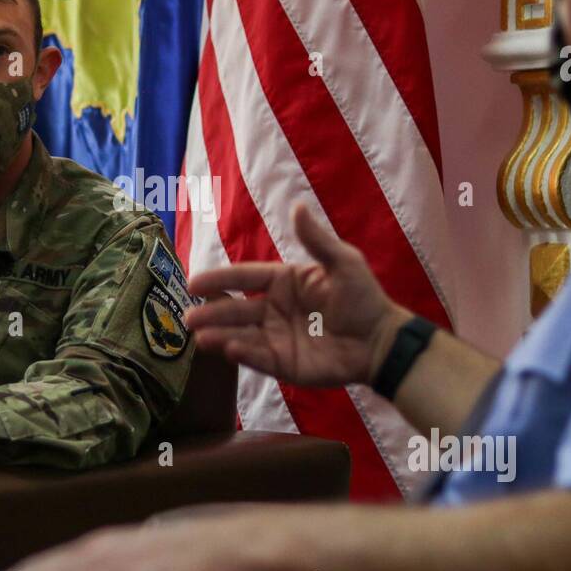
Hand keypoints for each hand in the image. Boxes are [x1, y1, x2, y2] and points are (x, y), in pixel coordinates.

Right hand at [185, 203, 405, 386]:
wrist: (382, 341)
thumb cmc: (364, 298)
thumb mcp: (343, 262)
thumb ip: (316, 239)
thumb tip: (296, 205)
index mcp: (284, 283)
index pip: (245, 278)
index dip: (220, 279)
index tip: (193, 281)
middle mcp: (274, 310)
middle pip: (237, 309)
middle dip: (211, 313)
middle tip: (187, 316)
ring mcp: (277, 338)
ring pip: (241, 335)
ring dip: (220, 335)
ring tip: (200, 336)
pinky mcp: (285, 365)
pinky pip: (259, 358)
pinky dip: (242, 354)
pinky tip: (227, 348)